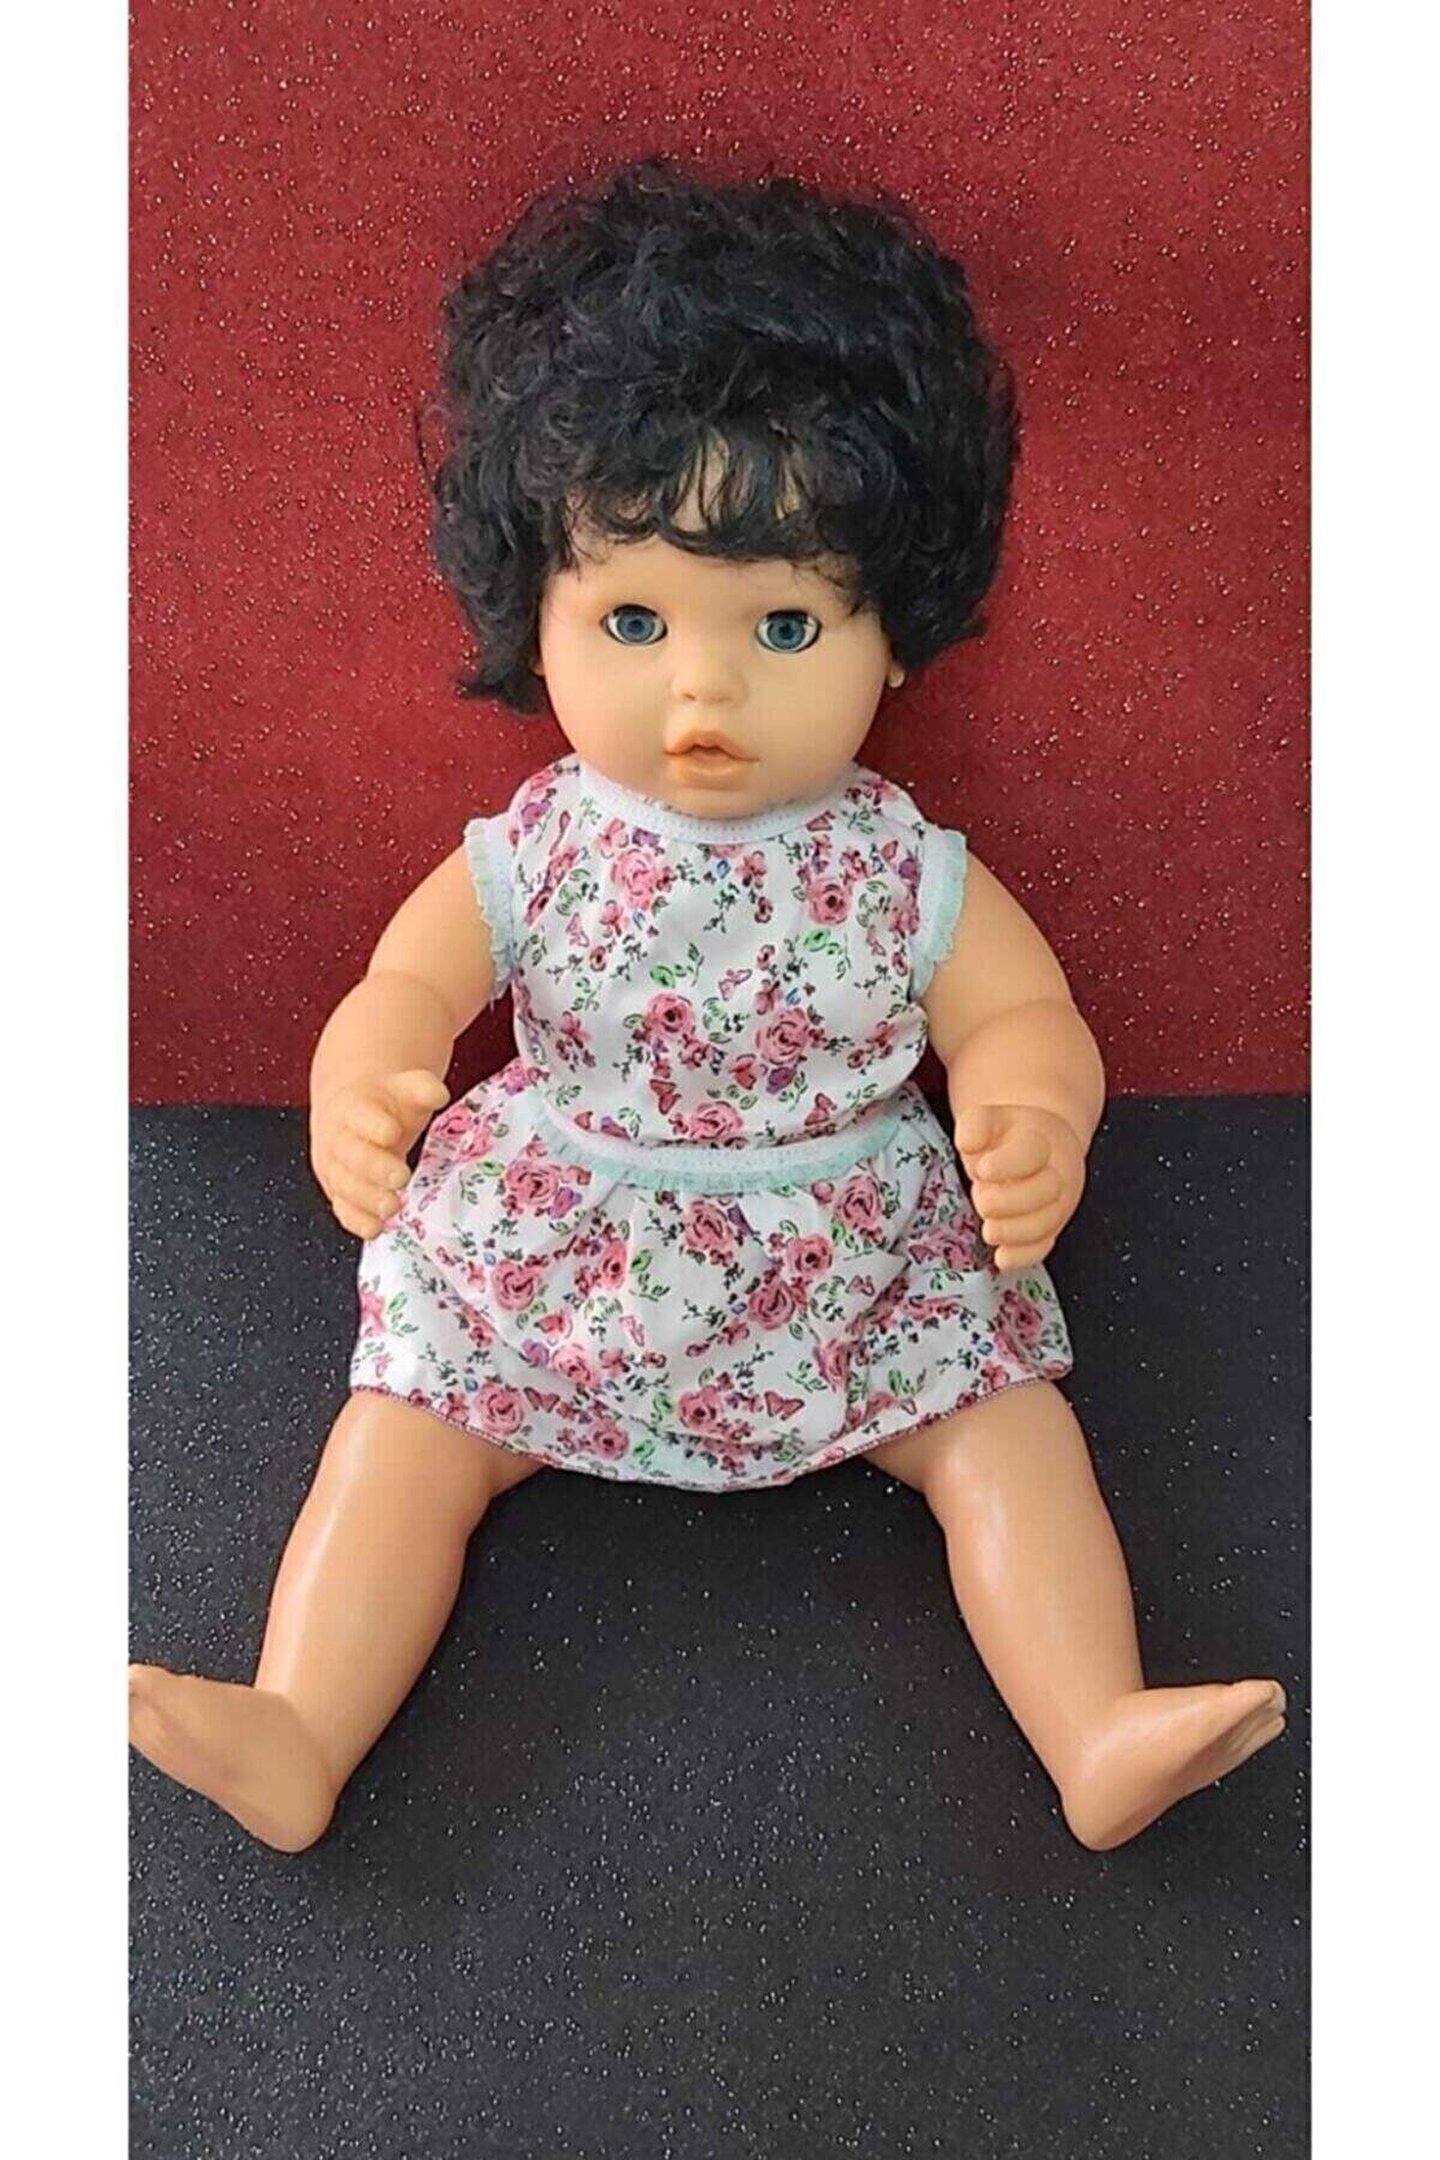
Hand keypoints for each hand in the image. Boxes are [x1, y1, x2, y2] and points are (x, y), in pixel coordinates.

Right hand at [310, 1068, 450, 1238]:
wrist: (352, 1116)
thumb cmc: (384, 1105)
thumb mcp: (404, 1088)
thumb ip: (421, 1089)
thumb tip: (438, 1094)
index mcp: (354, 1108)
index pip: (360, 1115)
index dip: (373, 1124)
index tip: (391, 1132)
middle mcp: (339, 1140)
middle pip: (351, 1155)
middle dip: (374, 1167)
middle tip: (400, 1177)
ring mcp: (337, 1169)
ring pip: (344, 1185)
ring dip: (366, 1199)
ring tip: (392, 1206)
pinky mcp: (339, 1193)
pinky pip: (343, 1209)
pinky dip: (357, 1221)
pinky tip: (375, 1228)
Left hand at [950, 1102, 1086, 1271]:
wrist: (1035, 1149)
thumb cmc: (1006, 1137)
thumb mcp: (988, 1119)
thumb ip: (975, 1124)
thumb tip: (967, 1142)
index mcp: (1042, 1139)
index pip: (1031, 1152)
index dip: (1008, 1164)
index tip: (983, 1169)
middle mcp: (1056, 1172)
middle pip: (1047, 1190)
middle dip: (1011, 1201)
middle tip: (983, 1200)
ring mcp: (1056, 1203)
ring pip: (1048, 1222)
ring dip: (1016, 1232)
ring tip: (989, 1230)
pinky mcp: (1048, 1229)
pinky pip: (1043, 1246)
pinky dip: (1023, 1256)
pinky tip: (1001, 1258)